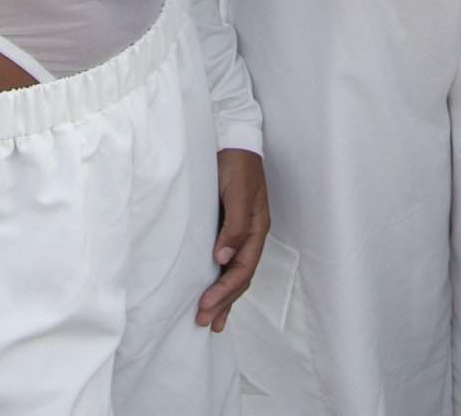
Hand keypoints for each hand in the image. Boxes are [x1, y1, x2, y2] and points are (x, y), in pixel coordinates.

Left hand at [197, 149, 268, 329]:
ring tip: (211, 321)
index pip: (242, 269)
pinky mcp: (226, 227)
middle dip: (223, 301)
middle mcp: (250, 235)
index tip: (205, 306)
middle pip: (239, 277)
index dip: (225, 291)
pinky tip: (211, 292)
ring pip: (233, 273)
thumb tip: (223, 259)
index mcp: (257, 229)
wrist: (231, 138)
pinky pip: (226, 261)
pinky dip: (219, 280)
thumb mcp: (237, 193)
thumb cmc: (236, 164)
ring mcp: (239, 232)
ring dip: (223, 297)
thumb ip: (233, 226)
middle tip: (203, 322)